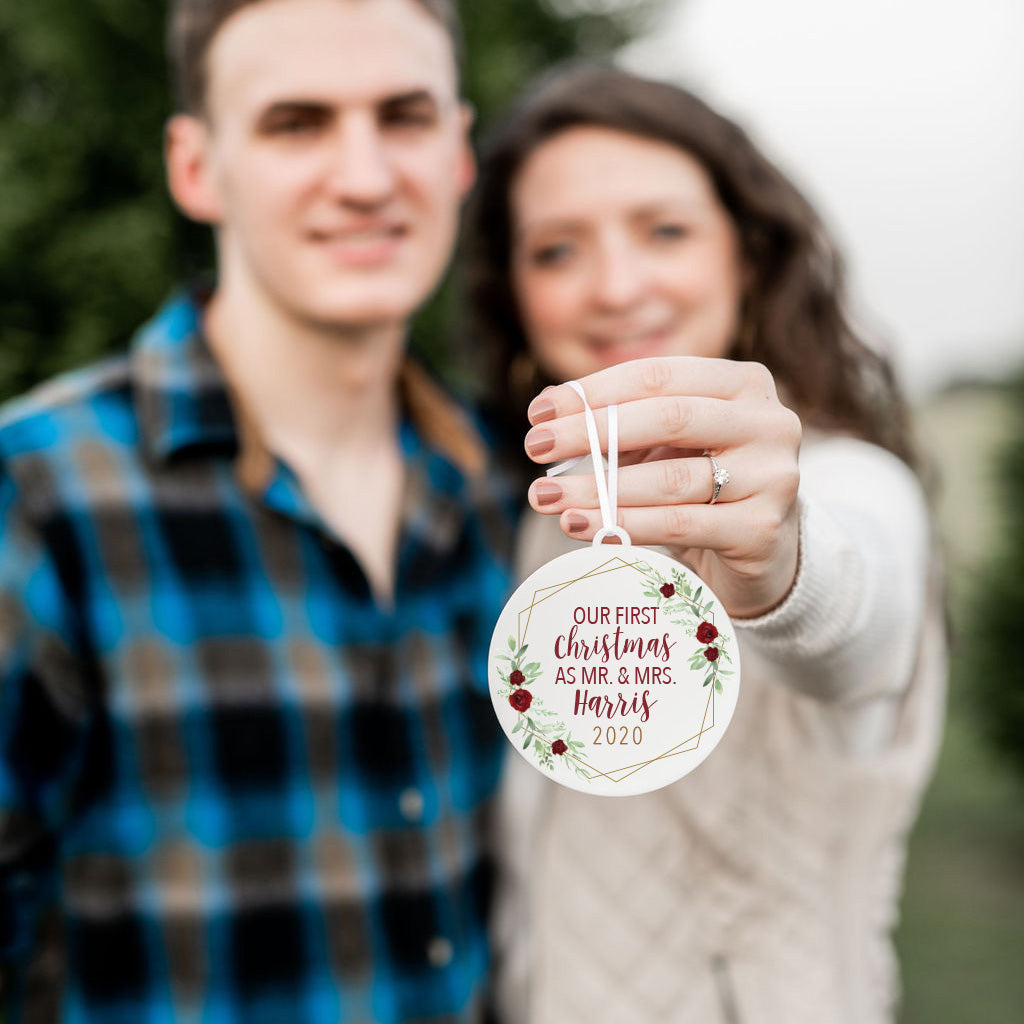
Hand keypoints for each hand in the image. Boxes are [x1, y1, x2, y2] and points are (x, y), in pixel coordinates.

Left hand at [523, 357, 802, 618]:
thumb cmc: (705, 485)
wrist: (764, 553)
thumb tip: (549, 406)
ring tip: (546, 496)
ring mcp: (773, 477)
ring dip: (597, 488)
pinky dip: (624, 524)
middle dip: (591, 432)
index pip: (659, 376)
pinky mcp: (761, 529)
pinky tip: (580, 525)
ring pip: (670, 478)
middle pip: (668, 418)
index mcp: (745, 384)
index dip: (594, 391)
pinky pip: (680, 524)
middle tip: (534, 447)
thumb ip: (621, 420)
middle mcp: (769, 422)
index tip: (538, 413)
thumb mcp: (669, 444)